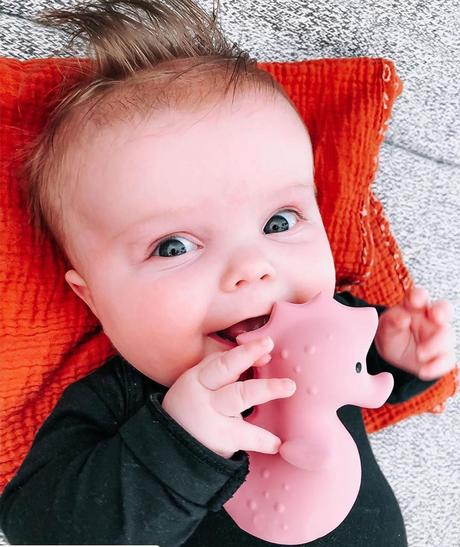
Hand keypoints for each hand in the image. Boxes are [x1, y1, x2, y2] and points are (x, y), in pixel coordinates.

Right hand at [162, 336, 295, 458]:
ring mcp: (210, 418)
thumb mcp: (201, 385)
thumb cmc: (193, 408)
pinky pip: (244, 436)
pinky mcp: (219, 440)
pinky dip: (262, 440)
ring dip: (265, 389)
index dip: (245, 352)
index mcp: (197, 378)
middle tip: (271, 347)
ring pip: (238, 397)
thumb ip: (229, 369)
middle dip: (248, 358)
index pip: (221, 361)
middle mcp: (202, 395)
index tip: (267, 343)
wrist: (172, 450)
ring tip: (289, 386)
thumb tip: (266, 356)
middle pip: (228, 374)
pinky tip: (278, 443)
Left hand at [374, 286, 456, 380]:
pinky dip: (437, 366)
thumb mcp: (385, 327)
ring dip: (435, 346)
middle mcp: (429, 318)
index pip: (418, 296)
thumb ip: (392, 320)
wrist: (393, 357)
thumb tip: (403, 318)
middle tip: (437, 317)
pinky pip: (447, 359)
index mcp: (413, 306)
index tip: (415, 300)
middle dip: (442, 311)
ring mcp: (439, 335)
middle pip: (443, 309)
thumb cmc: (390, 334)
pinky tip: (423, 371)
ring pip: (447, 335)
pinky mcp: (443, 354)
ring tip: (419, 355)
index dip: (418, 296)